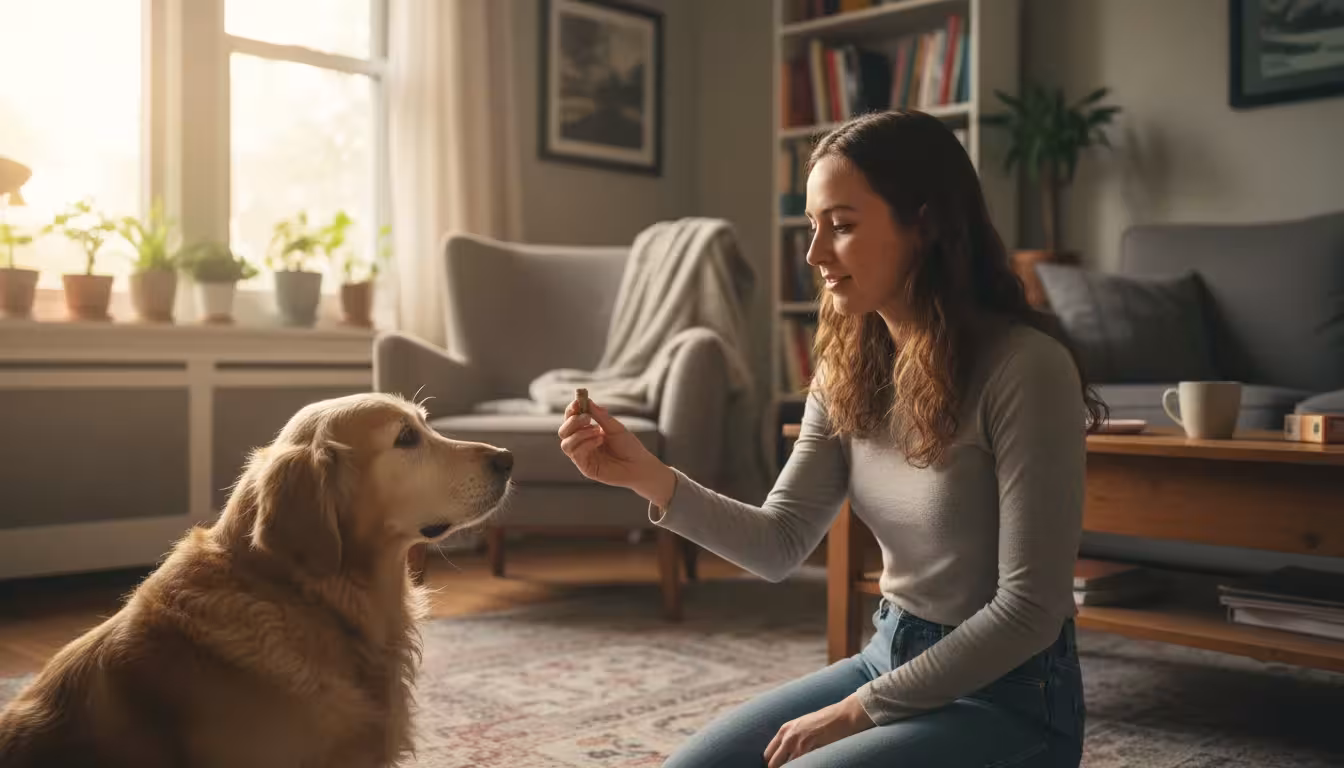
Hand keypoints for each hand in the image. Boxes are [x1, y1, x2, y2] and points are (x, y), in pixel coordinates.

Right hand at [557, 398, 673, 503]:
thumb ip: (600, 416)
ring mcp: (582, 457)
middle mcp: (581, 444)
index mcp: (587, 432)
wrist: (639, 465)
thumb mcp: (615, 427)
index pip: (571, 420)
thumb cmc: (628, 446)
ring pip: (566, 444)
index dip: (571, 410)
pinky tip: (599, 441)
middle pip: (563, 431)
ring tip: (598, 431)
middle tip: (587, 417)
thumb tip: (588, 401)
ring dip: (580, 434)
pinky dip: (586, 444)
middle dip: (572, 422)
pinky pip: (576, 454)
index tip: (578, 402)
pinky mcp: (586, 468)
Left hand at [764, 694, 873, 766]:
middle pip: (773, 763)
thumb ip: (793, 738)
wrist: (843, 716)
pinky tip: (808, 765)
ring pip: (785, 766)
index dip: (773, 764)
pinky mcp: (806, 747)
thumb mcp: (804, 726)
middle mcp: (787, 735)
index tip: (780, 767)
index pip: (768, 754)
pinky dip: (802, 767)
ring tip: (801, 766)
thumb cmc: (827, 722)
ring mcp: (796, 742)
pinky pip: (798, 765)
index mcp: (785, 729)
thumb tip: (788, 754)